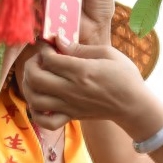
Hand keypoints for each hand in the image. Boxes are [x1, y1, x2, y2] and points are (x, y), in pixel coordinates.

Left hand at [21, 39, 145, 129]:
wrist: (134, 106)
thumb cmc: (124, 76)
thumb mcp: (108, 53)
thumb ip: (80, 48)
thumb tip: (59, 41)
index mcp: (82, 71)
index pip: (49, 59)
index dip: (44, 49)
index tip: (49, 45)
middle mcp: (72, 90)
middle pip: (35, 78)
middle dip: (31, 64)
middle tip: (39, 59)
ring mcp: (69, 106)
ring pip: (35, 99)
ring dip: (29, 86)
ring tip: (37, 77)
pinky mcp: (71, 117)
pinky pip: (45, 121)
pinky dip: (35, 112)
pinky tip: (39, 101)